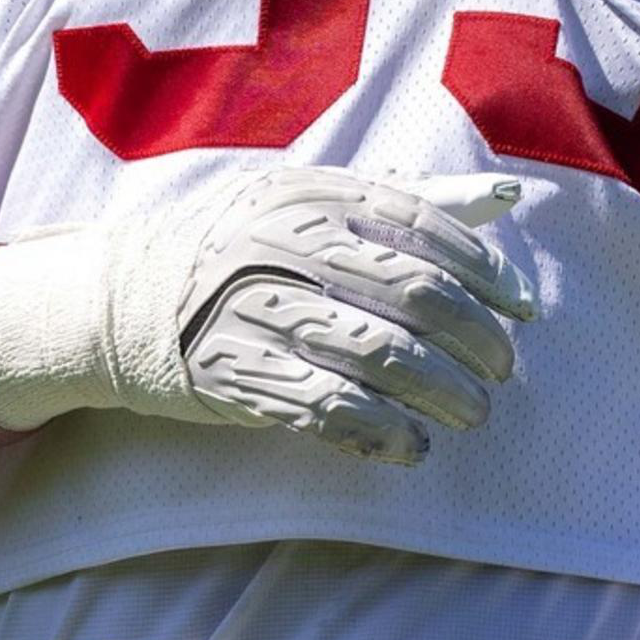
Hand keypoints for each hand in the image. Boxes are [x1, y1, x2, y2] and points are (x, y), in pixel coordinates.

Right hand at [0, 167, 536, 461]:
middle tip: (503, 367)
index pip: (423, 226)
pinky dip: (380, 432)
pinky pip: (324, 408)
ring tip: (472, 412)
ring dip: (440, 391)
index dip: (485, 270)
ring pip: (378, 356)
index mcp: (312, 194)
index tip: (522, 307)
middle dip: (474, 337)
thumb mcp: (314, 201)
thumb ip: (413, 198)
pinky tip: (411, 445)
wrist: (117, 299)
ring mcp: (255, 310)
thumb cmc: (241, 244)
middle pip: (412, 294)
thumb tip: (509, 193)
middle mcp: (284, 245)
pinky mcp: (233, 374)